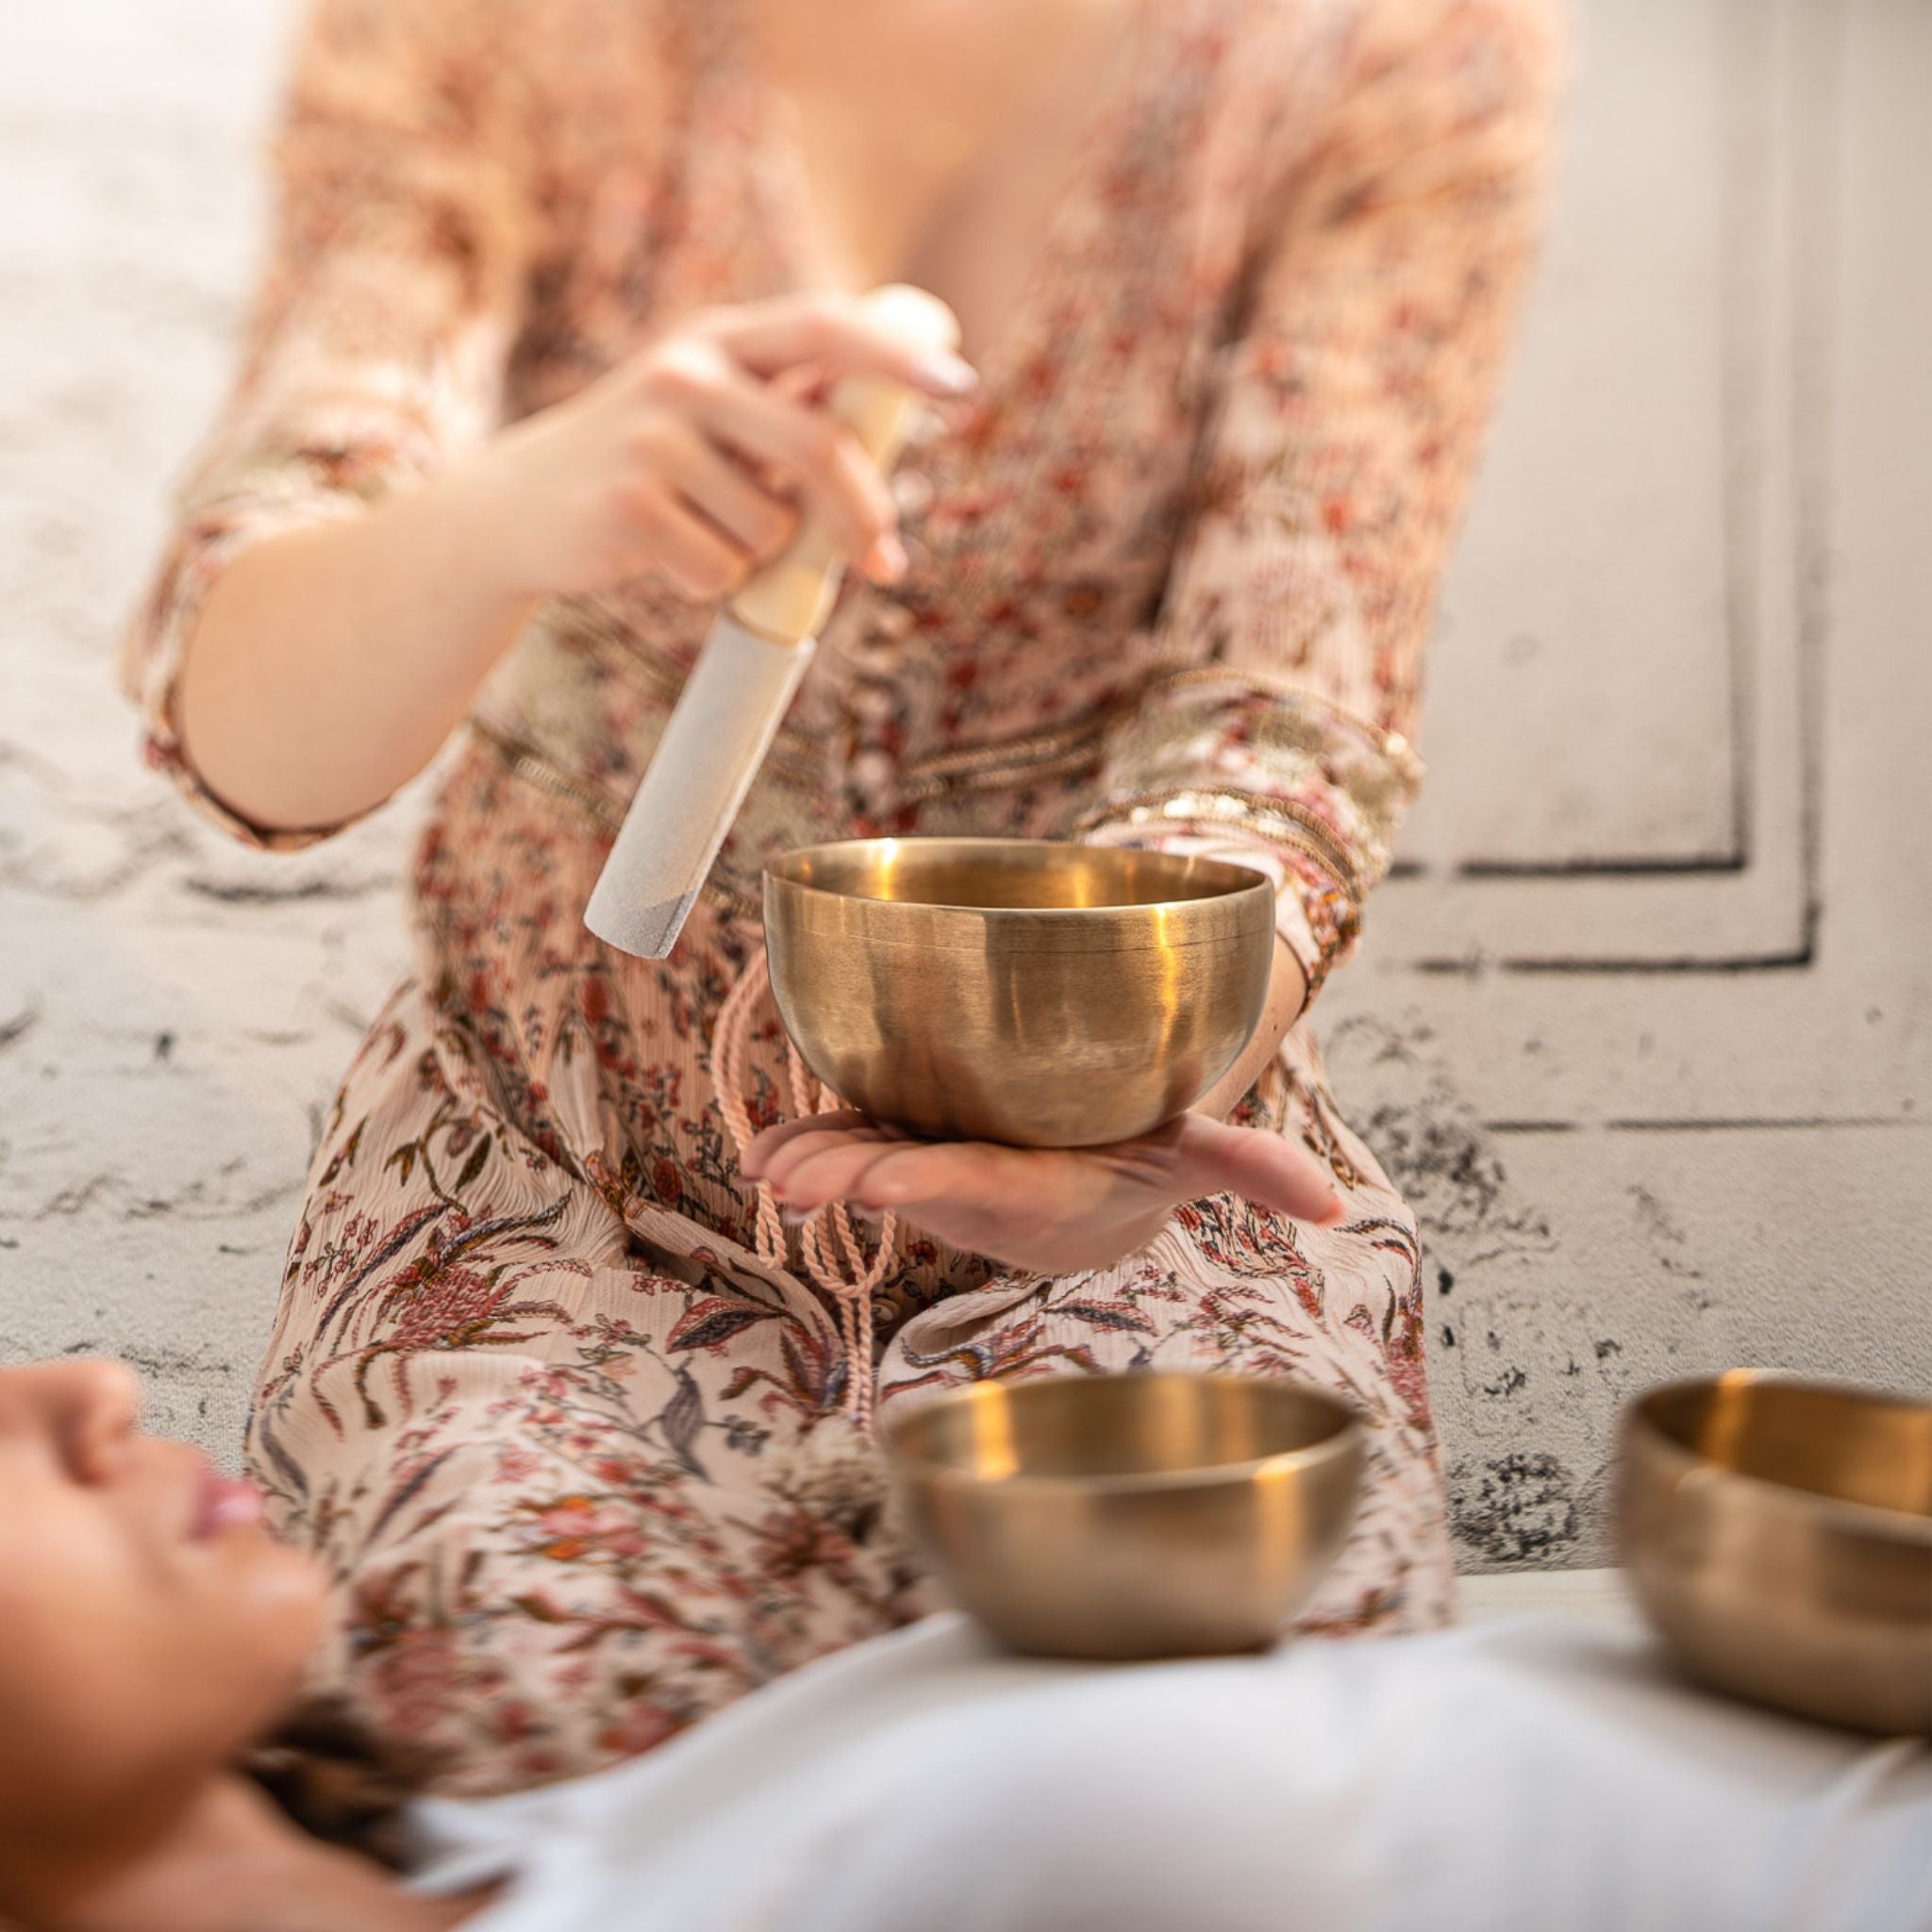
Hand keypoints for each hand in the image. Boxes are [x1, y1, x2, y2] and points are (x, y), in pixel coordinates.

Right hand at [463, 290, 976, 603]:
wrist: (513, 515)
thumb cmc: (641, 469)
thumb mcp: (708, 417)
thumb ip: (784, 410)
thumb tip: (894, 419)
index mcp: (718, 340)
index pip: (824, 328)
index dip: (896, 355)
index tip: (961, 387)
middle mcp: (683, 373)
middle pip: (817, 444)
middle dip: (862, 514)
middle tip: (886, 563)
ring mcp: (650, 437)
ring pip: (771, 526)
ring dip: (759, 556)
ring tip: (703, 536)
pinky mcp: (628, 507)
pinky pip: (722, 569)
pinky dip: (712, 583)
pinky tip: (662, 558)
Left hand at [741, 1110, 1346, 1277]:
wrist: (1091, 1192)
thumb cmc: (1144, 1161)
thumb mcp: (1198, 1155)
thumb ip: (1255, 1171)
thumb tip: (1335, 1209)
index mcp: (1041, 1185)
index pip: (985, 1186)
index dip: (933, 1185)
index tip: (885, 1185)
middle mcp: (980, 1180)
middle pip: (909, 1180)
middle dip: (851, 1180)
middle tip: (791, 1180)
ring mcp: (938, 1159)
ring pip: (869, 1161)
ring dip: (815, 1164)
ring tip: (763, 1166)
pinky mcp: (913, 1133)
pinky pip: (857, 1137)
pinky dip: (811, 1139)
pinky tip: (766, 1144)